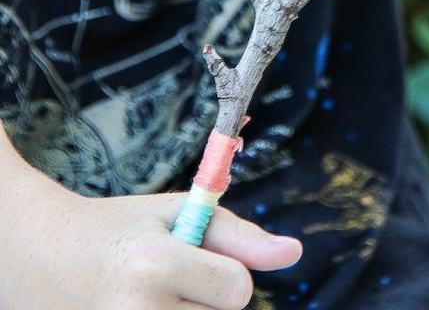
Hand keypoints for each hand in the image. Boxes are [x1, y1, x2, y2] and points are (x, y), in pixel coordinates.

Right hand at [0, 158, 301, 309]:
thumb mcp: (178, 212)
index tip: (198, 257)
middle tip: (169, 278)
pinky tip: (150, 308)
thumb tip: (294, 253)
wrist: (49, 256)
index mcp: (157, 263)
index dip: (227, 273)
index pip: (237, 291)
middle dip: (207, 299)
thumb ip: (237, 234)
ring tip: (154, 295)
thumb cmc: (123, 227)